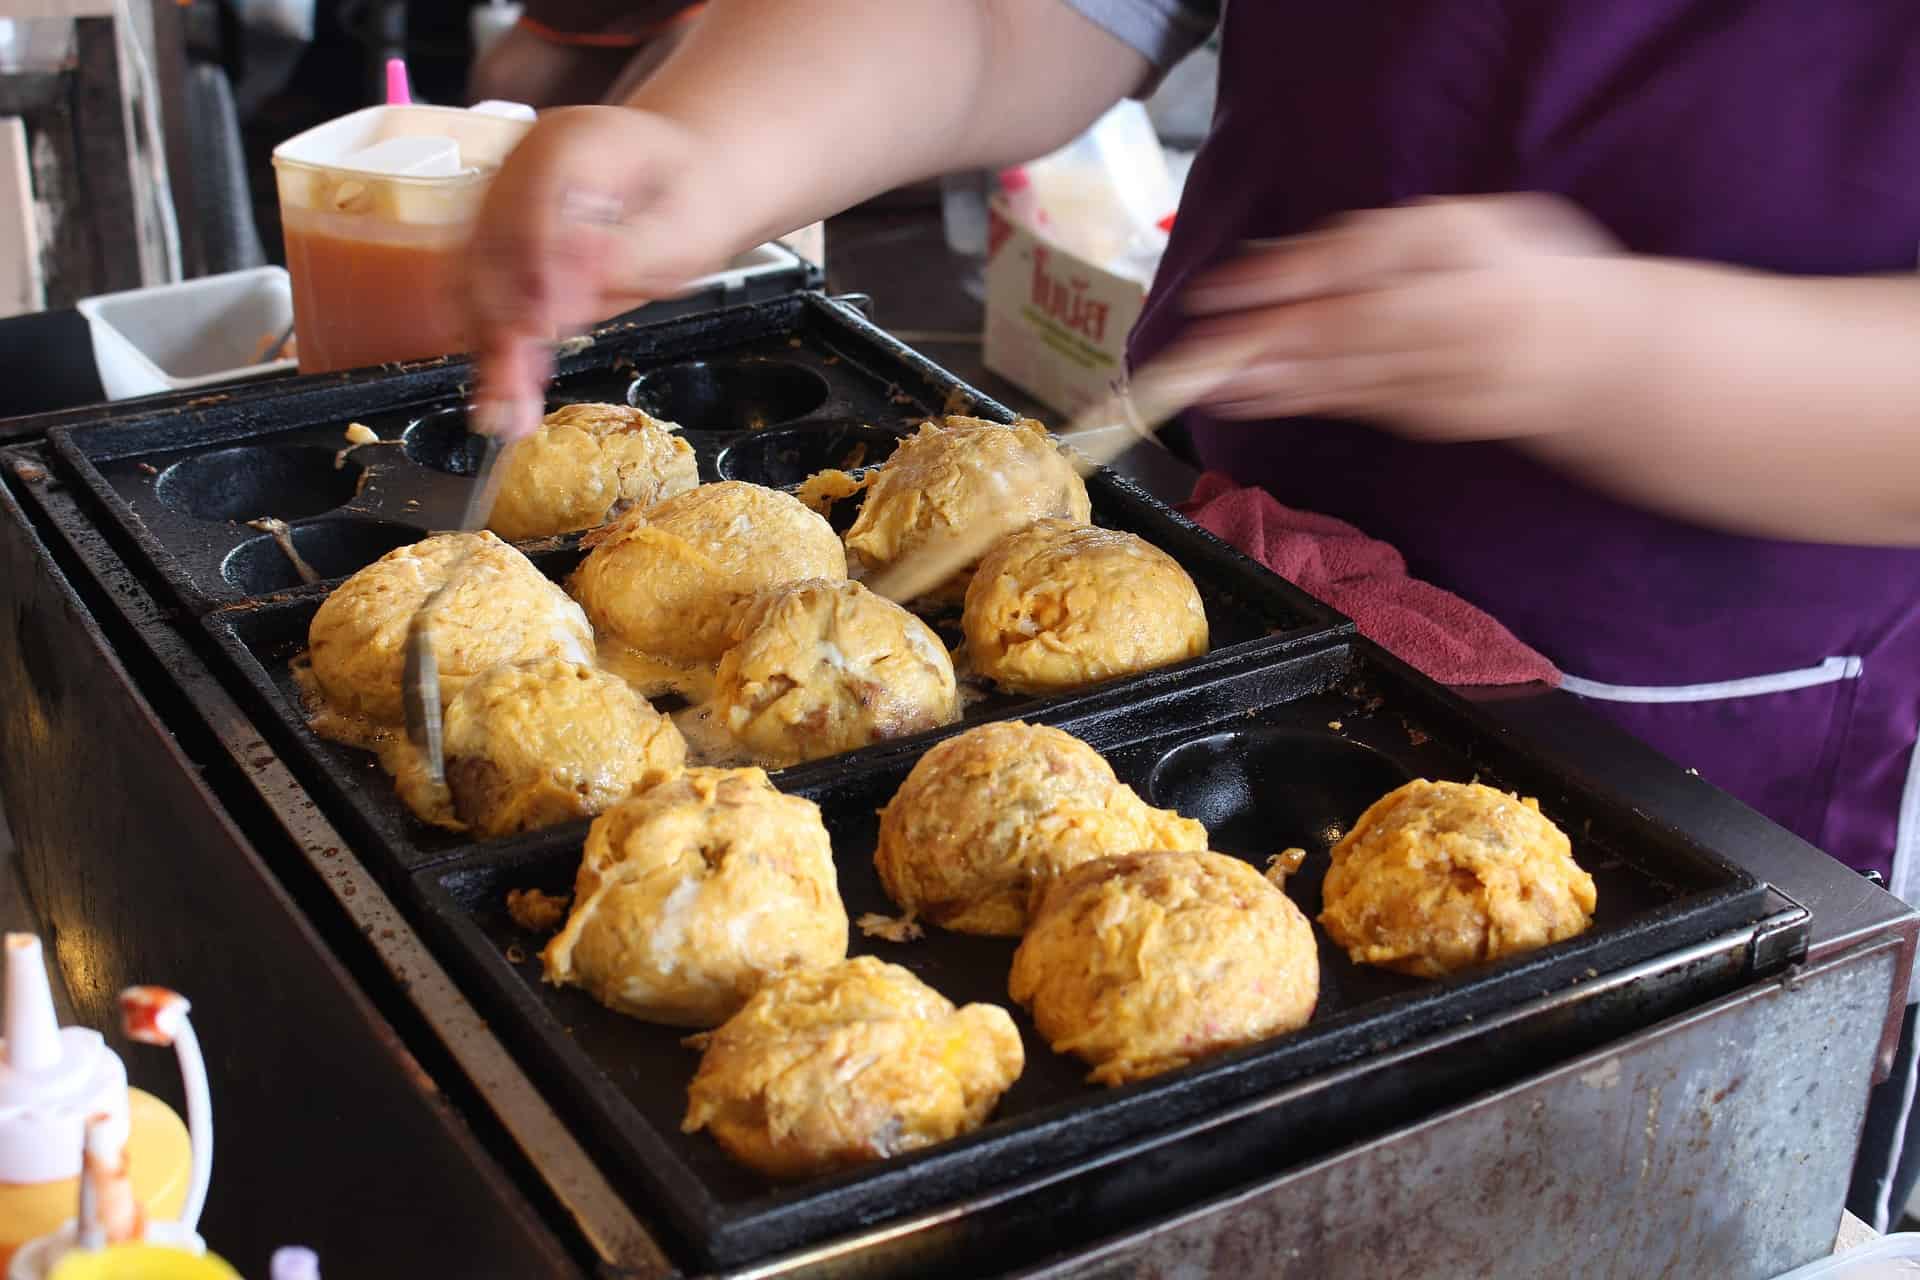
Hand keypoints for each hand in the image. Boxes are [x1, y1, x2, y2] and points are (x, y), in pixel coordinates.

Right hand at [463, 107, 745, 438]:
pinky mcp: (493, 242)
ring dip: (487, 345)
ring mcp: (499, 202)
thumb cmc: (688, 199)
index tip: (539, 326)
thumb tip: (566, 294)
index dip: (532, 265)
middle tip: (517, 390)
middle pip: (490, 245)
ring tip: (506, 409)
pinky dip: (491, 346)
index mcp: (574, 141)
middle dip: (502, 323)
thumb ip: (622, 257)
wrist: (682, 179)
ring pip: (472, 276)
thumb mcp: (679, 228)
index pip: (535, 201)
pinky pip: (478, 295)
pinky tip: (501, 394)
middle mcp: (520, 166)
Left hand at [1180, 194, 1647, 440]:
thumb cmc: (1526, 273)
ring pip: (1337, 379)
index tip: (1216, 291)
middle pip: (1334, 335)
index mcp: (1458, 269)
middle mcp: (1446, 329)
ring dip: (1261, 383)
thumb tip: (1297, 257)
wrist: (1600, 357)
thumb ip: (1387, 242)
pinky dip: (1295, 401)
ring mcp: (1436, 382)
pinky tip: (1247, 398)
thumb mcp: (1470, 229)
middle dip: (1253, 346)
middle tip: (1184, 354)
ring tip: (1197, 384)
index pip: (1353, 274)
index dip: (1279, 284)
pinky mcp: (1426, 418)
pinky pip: (1351, 404)